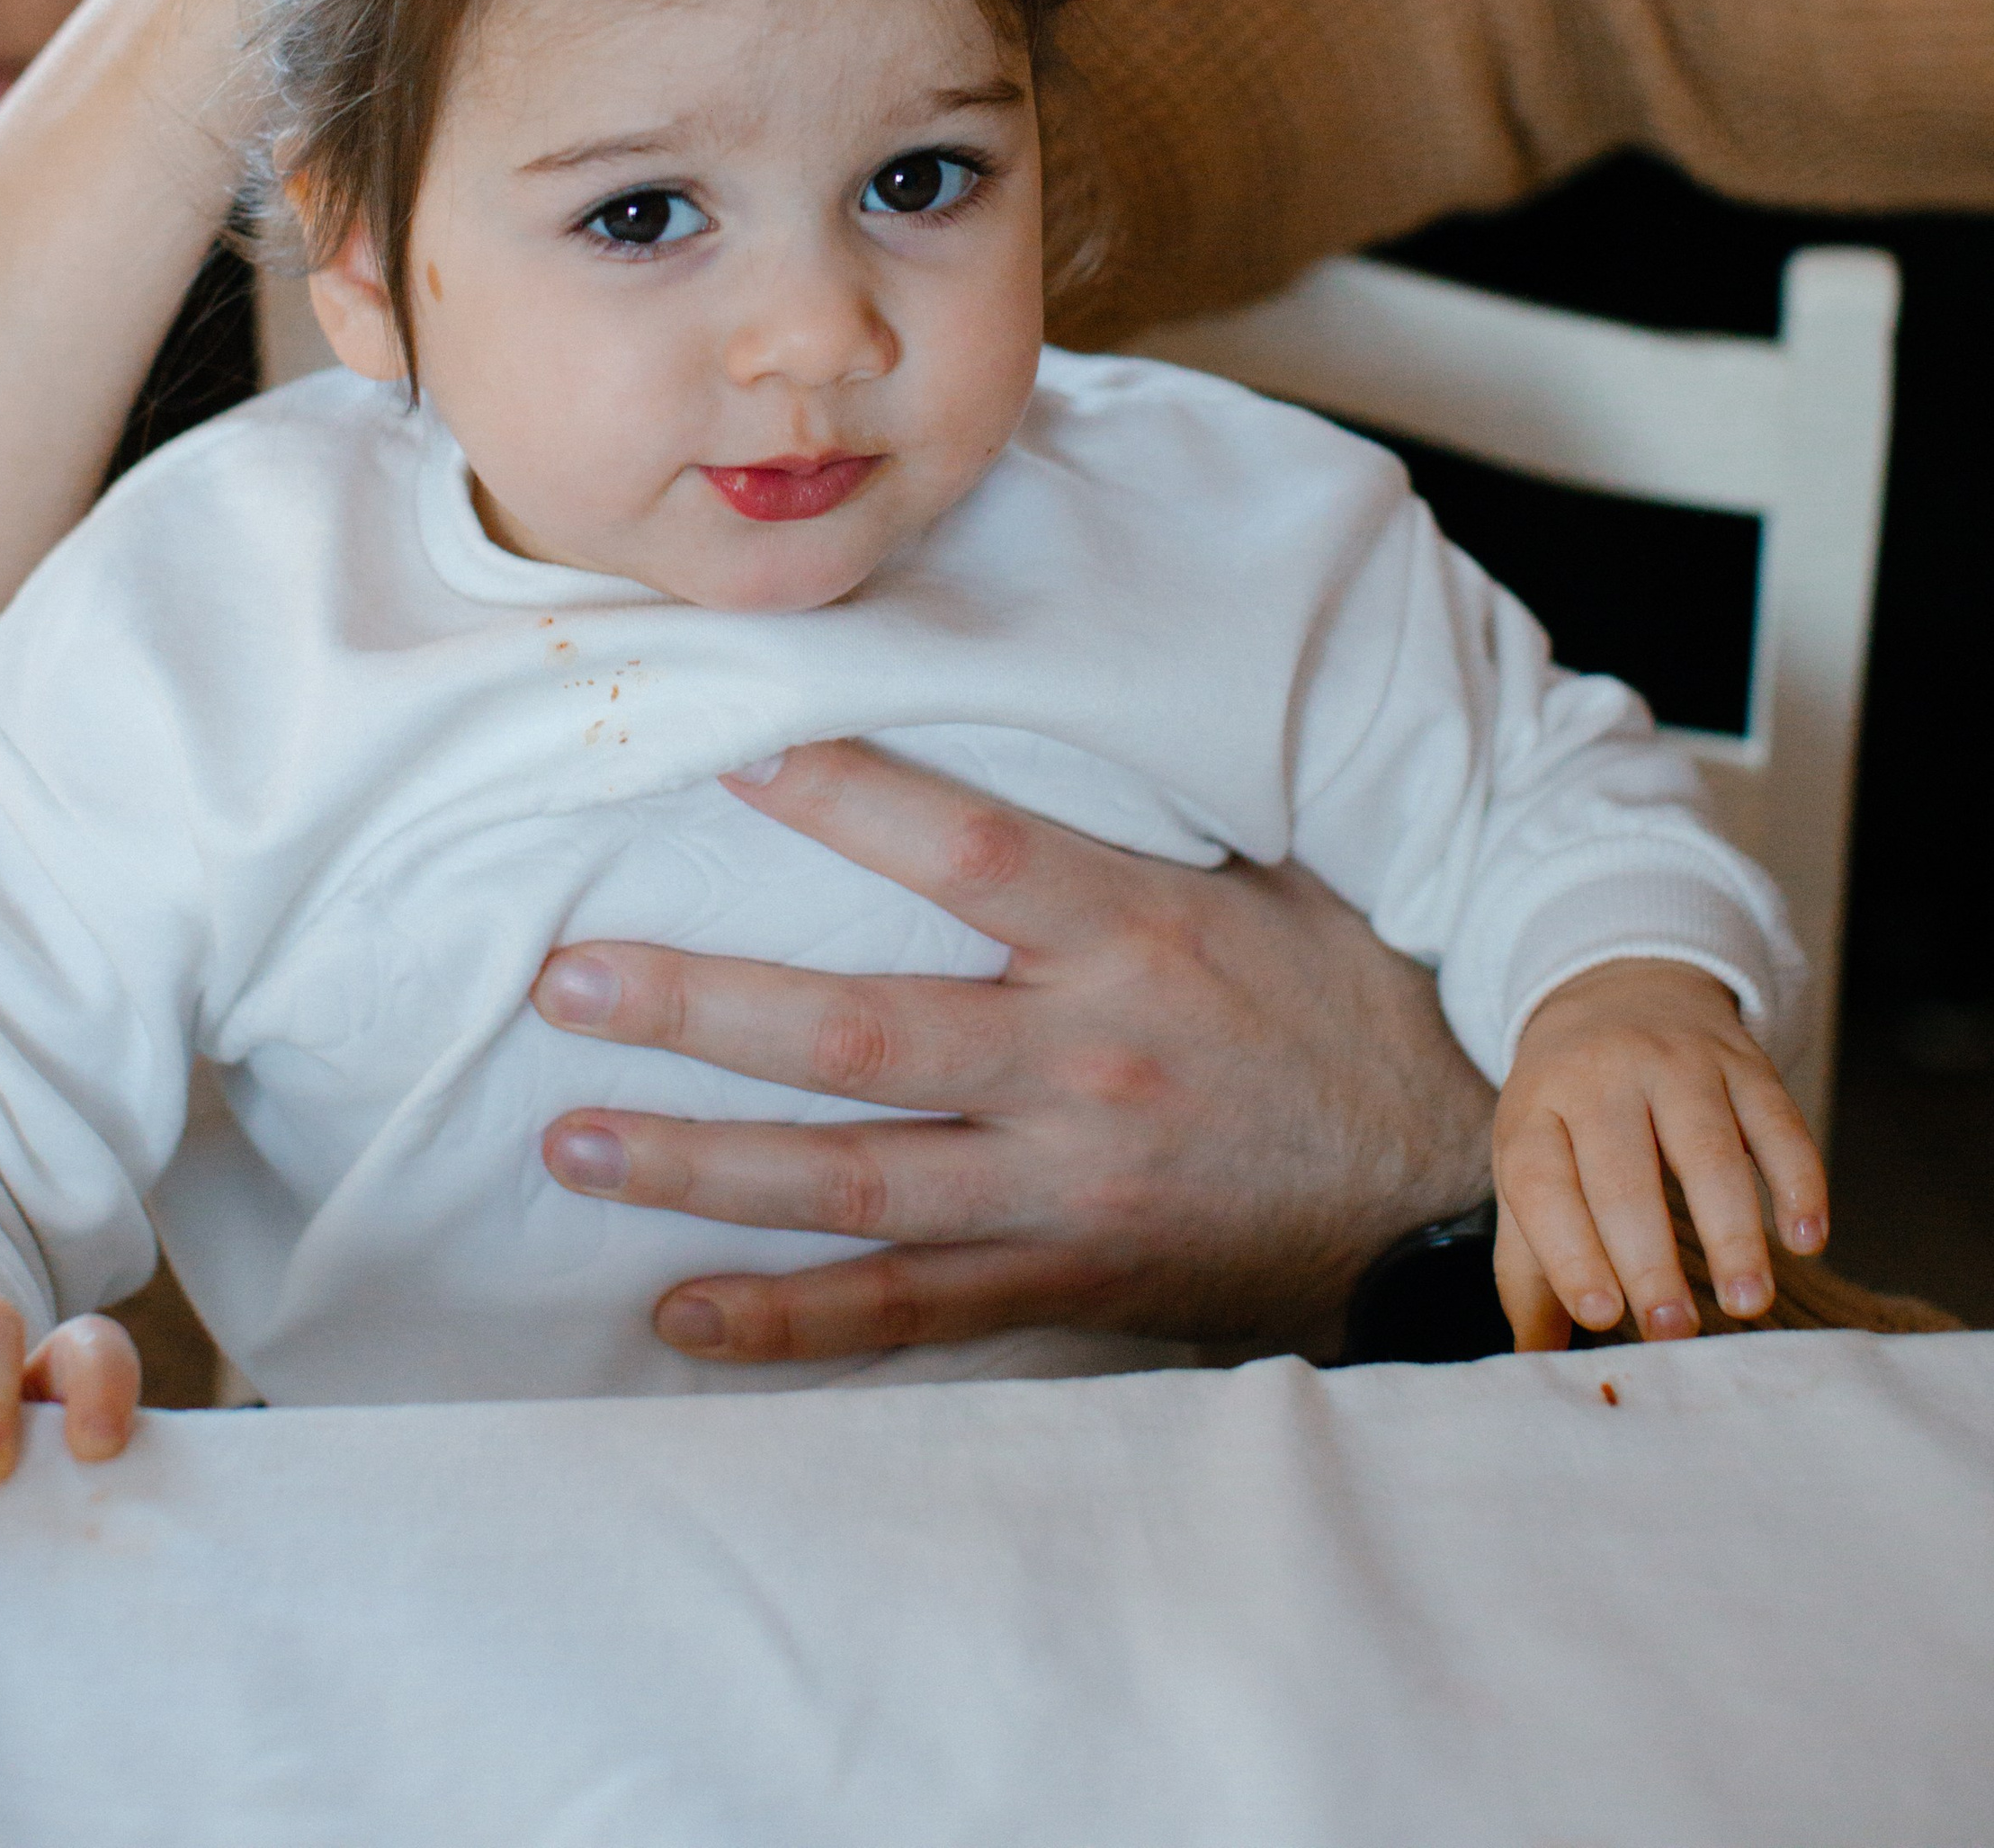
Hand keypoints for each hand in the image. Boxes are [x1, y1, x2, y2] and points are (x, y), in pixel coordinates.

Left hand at [531, 741, 1493, 1363]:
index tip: (721, 749)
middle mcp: (1084, 1060)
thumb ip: (1131, 809)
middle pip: (861, 1032)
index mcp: (1132, 931)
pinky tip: (677, 1315)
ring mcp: (1069, 1184)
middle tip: (568, 984)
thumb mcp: (1266, 872)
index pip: (961, 849)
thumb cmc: (1346, 999)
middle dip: (700, 1008)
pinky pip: (910, 1314)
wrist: (1443, 1179)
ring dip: (702, 1165)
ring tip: (572, 1139)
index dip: (841, 796)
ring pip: (855, 1181)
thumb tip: (1028, 690)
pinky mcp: (1068, 1281)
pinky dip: (791, 1322)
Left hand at [1492, 960, 1828, 1350]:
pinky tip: (1807, 1238)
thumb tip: (1534, 1364)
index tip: (1598, 1314)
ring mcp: (1676, 1062)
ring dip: (1731, 1229)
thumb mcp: (1531, 1161)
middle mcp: (1601, 1075)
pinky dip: (1797, 1180)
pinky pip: (1778, 1119)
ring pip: (1707, 1147)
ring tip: (1745, 1301)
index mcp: (1536, 1105)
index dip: (1566, 1247)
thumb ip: (1531, 1264)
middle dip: (1647, 1257)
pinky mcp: (1743, 1061)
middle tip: (1672, 1332)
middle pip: (1622, 1171)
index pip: (1539, 1177)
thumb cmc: (1572, 1107)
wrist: (1621, 983)